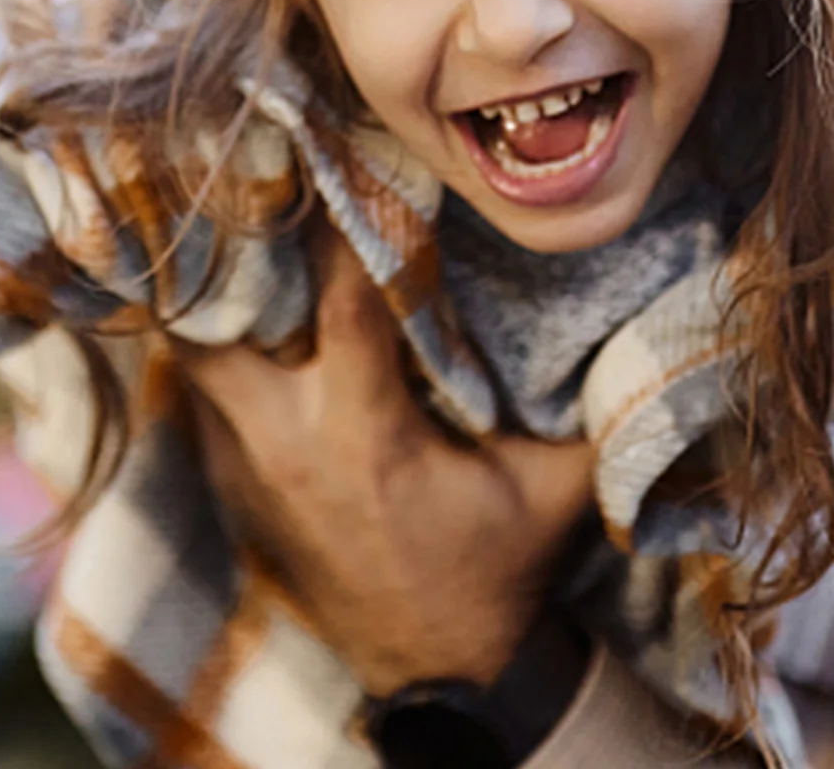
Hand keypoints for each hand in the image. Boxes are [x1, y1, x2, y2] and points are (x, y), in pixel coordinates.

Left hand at [180, 229, 595, 695]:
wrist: (443, 676)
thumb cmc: (503, 567)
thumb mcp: (555, 487)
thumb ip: (588, 403)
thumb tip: (638, 310)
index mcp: (363, 433)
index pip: (342, 294)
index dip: (351, 218)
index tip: (357, 157)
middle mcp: (284, 444)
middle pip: (217, 321)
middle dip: (241, 256)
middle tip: (275, 192)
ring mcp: (244, 469)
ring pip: (195, 356)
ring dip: (226, 302)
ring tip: (263, 244)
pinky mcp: (230, 489)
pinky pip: (206, 397)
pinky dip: (228, 351)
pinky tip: (265, 318)